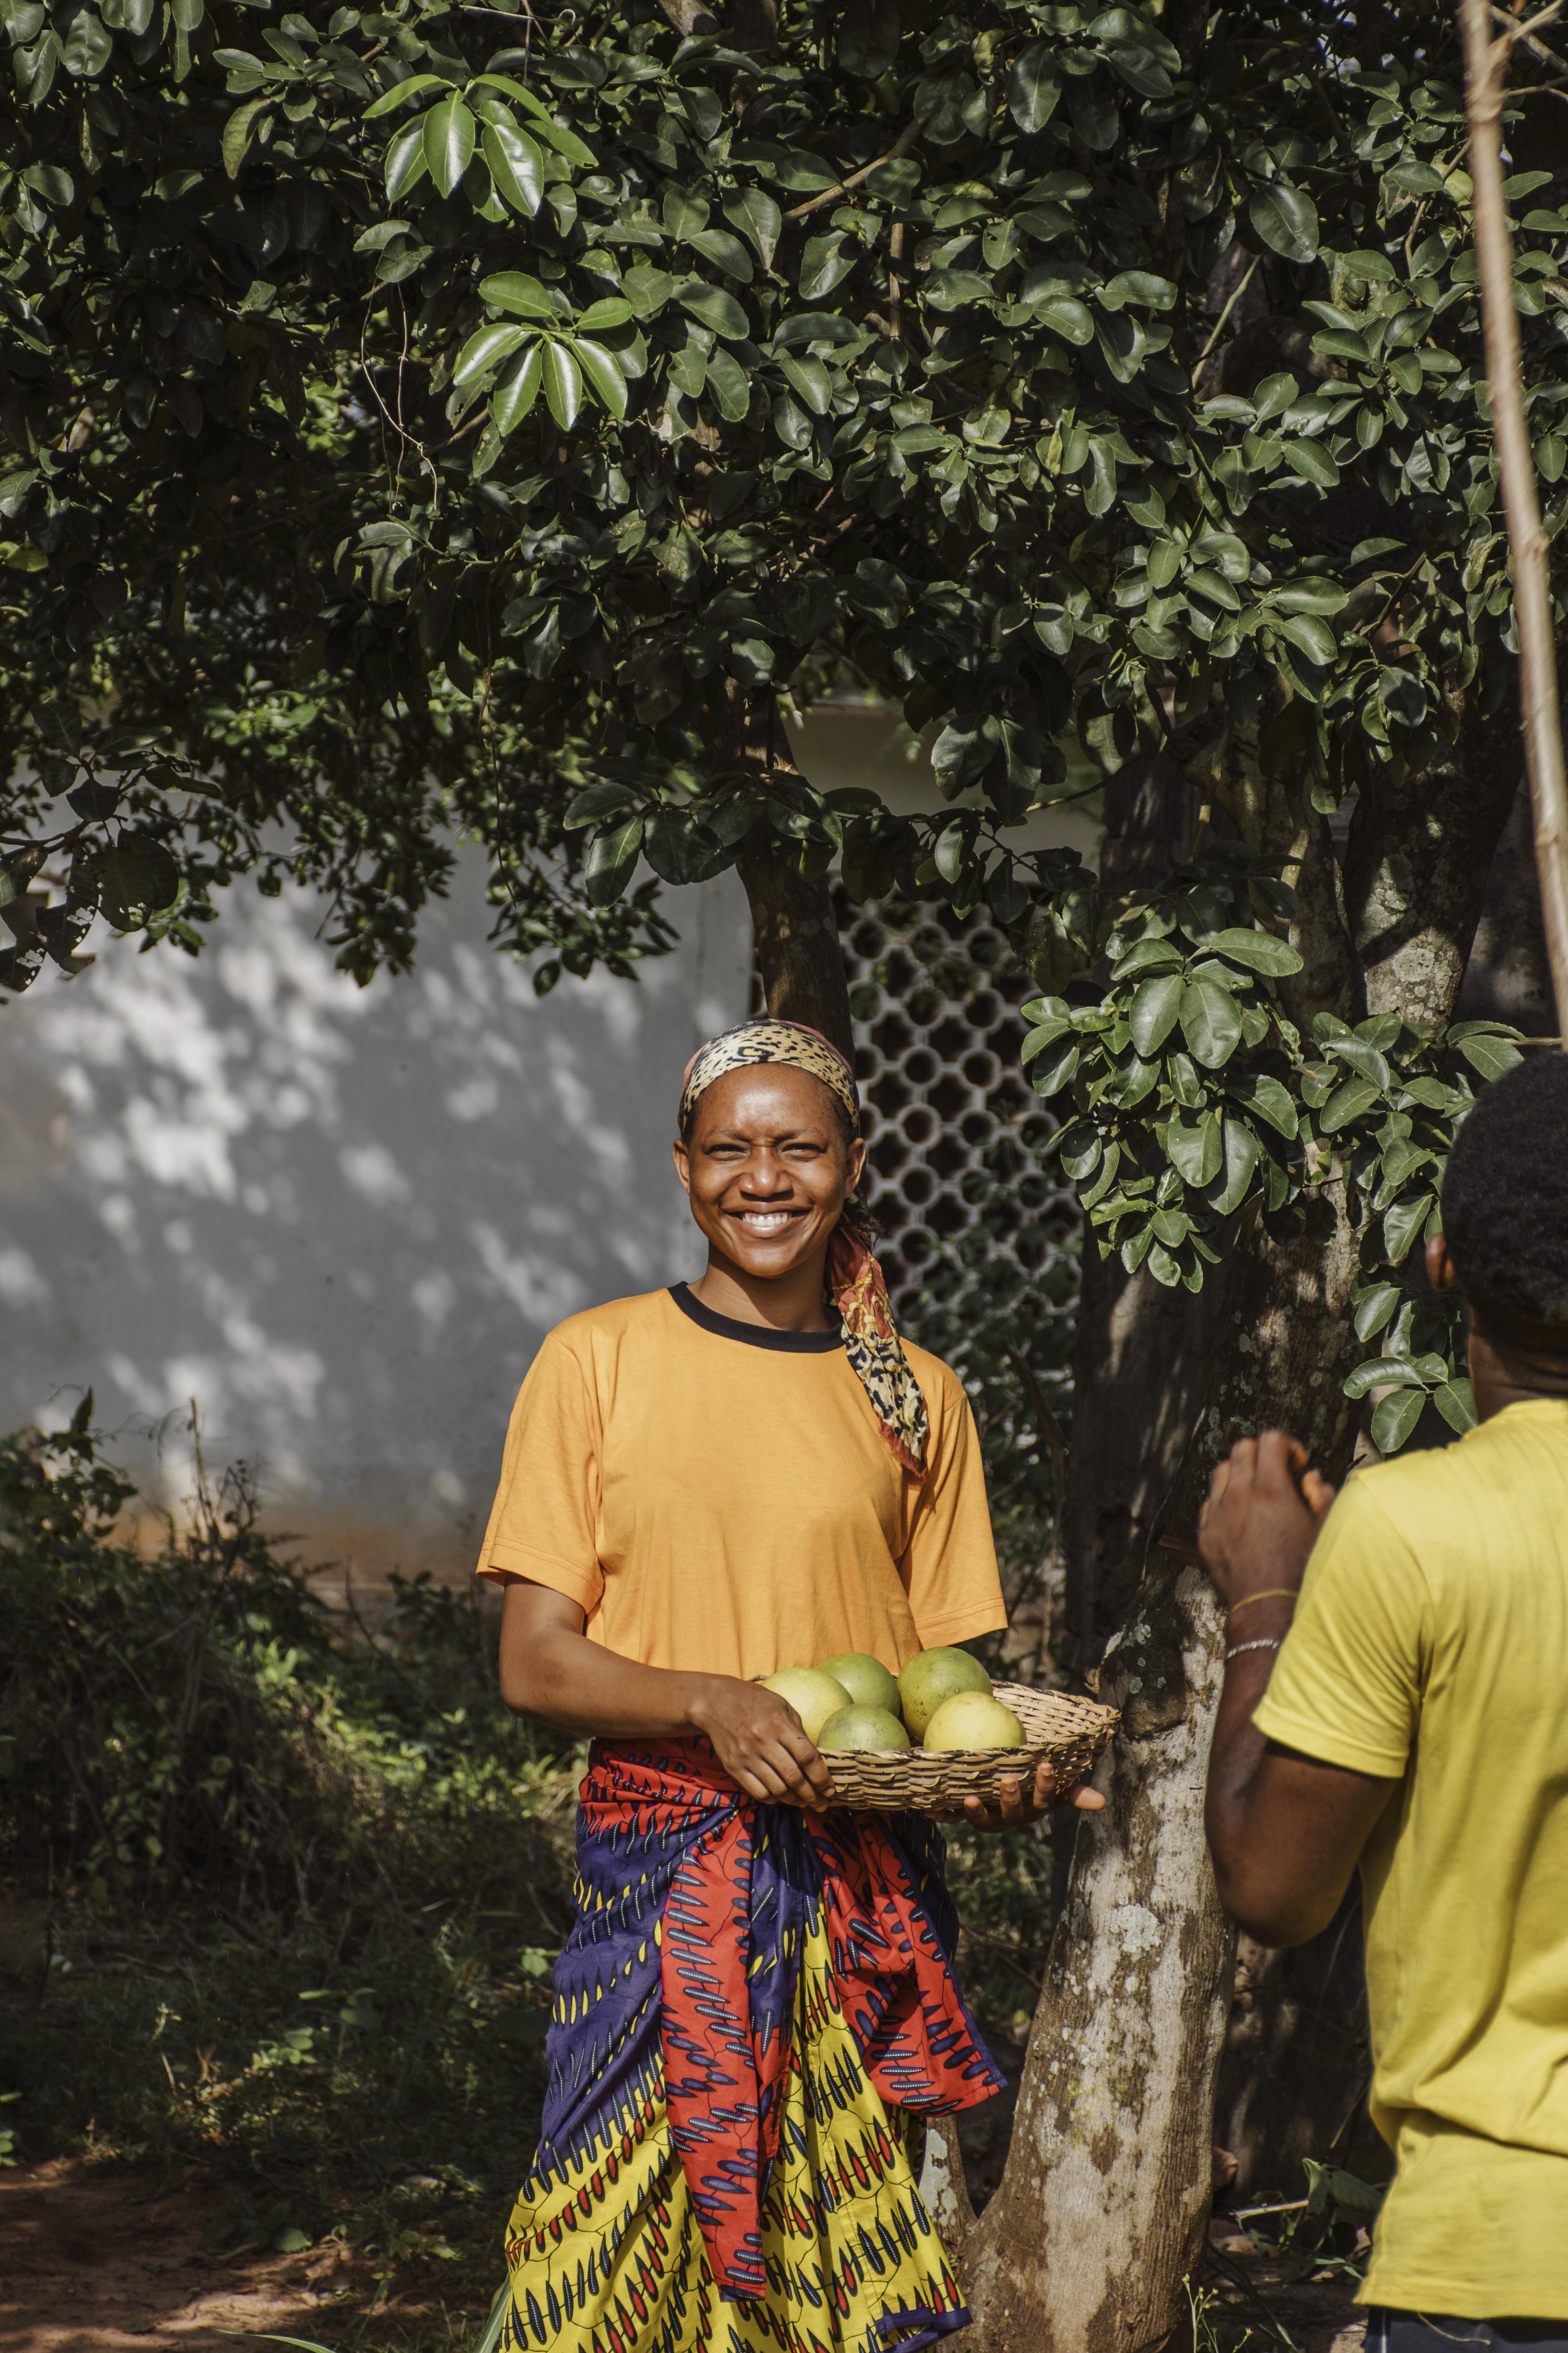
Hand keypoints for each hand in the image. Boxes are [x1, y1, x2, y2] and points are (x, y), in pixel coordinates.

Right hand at [688, 1676, 834, 1808]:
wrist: (716, 1702)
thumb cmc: (756, 1702)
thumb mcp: (782, 1707)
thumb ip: (798, 1731)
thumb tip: (815, 1760)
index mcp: (779, 1724)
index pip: (807, 1757)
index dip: (822, 1777)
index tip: (831, 1790)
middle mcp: (763, 1741)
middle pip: (794, 1778)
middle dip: (812, 1795)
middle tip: (821, 1804)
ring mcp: (747, 1756)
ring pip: (777, 1789)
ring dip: (794, 1801)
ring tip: (803, 1802)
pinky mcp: (733, 1767)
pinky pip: (758, 1792)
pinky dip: (773, 1799)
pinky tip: (781, 1797)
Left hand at [956, 1762, 1107, 1832]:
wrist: (993, 1785)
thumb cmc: (1029, 1779)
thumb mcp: (1049, 1782)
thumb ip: (1072, 1789)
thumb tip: (1103, 1803)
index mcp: (1034, 1807)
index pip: (1044, 1799)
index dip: (1044, 1786)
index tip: (1044, 1765)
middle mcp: (1011, 1817)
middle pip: (1013, 1813)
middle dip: (1011, 1798)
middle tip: (1007, 1780)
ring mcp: (988, 1818)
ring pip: (983, 1820)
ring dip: (978, 1812)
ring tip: (970, 1798)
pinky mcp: (963, 1816)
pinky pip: (952, 1817)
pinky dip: (941, 1813)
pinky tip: (928, 1807)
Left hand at [1197, 1430, 1335, 1610]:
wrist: (1269, 1607)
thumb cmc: (1303, 1570)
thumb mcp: (1324, 1530)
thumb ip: (1322, 1495)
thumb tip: (1310, 1477)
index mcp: (1271, 1488)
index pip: (1271, 1439)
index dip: (1288, 1446)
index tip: (1296, 1465)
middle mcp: (1239, 1494)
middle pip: (1243, 1448)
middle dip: (1263, 1454)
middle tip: (1277, 1474)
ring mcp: (1217, 1512)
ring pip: (1222, 1470)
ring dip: (1240, 1472)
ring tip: (1256, 1492)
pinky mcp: (1205, 1531)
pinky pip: (1210, 1500)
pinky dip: (1225, 1499)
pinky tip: (1241, 1517)